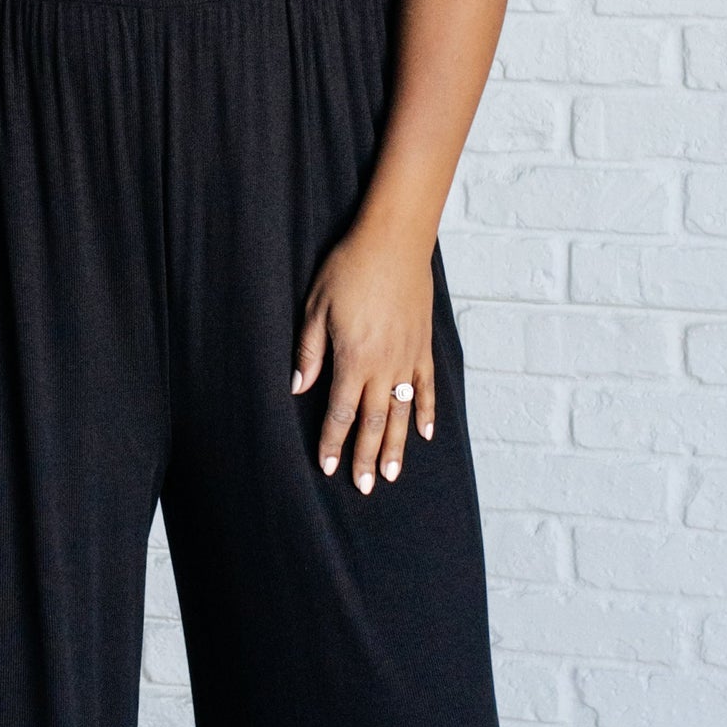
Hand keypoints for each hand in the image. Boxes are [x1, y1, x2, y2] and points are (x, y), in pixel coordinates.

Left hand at [292, 216, 436, 492]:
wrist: (394, 240)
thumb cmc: (349, 268)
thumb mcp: (316, 307)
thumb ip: (309, 352)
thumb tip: (299, 388)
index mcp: (353, 358)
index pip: (340, 412)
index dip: (333, 442)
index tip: (327, 466)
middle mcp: (384, 365)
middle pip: (374, 423)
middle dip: (367, 457)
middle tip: (365, 486)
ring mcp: (408, 358)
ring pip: (402, 413)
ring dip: (397, 447)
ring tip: (392, 475)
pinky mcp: (423, 346)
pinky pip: (427, 388)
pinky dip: (427, 413)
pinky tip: (424, 435)